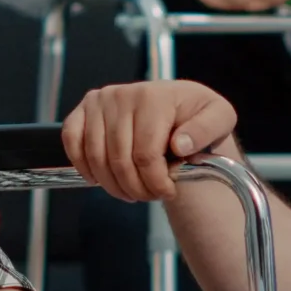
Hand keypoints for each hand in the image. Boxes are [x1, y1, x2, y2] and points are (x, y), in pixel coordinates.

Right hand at [61, 81, 239, 202]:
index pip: (145, 154)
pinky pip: (72, 141)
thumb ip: (206, 129)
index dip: (155, 182)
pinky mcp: (83, 110)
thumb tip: (180, 144)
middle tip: (150, 195)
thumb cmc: (196, 114)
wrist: (178, 104)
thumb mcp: (219, 117)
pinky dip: (82, 165)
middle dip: (136, 188)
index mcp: (154, 97)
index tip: (168, 192)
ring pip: (96, 158)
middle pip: (120, 160)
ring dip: (113, 185)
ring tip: (132, 191)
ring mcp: (99, 102)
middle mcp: (121, 95)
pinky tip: (98, 178)